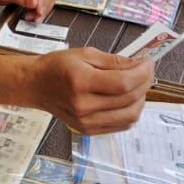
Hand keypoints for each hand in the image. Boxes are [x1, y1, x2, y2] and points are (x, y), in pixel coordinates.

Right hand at [31, 48, 152, 134]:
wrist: (36, 85)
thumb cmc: (57, 66)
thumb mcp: (85, 54)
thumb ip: (114, 61)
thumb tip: (138, 65)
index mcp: (81, 82)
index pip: (123, 83)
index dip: (142, 73)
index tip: (148, 62)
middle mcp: (84, 106)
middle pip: (129, 99)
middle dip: (145, 83)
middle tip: (146, 71)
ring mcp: (86, 121)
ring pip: (130, 116)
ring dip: (141, 99)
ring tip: (138, 85)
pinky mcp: (88, 130)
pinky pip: (121, 125)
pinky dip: (131, 112)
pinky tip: (128, 99)